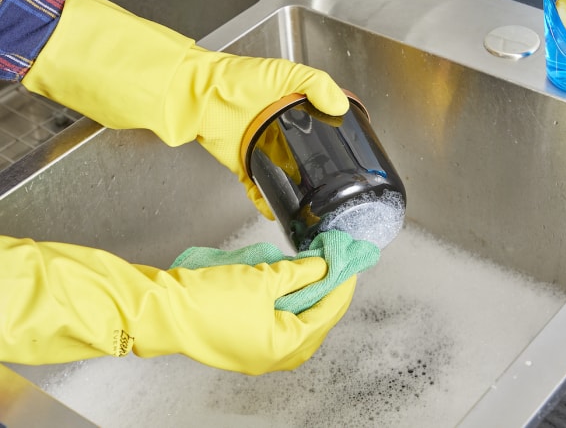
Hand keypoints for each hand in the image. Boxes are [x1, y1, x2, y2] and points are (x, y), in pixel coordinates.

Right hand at [0, 233, 377, 373]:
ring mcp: (257, 353)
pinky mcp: (243, 342)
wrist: (161, 310)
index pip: (327, 313)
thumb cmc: (206, 300)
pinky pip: (277, 324)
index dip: (341, 284)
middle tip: (336, 266)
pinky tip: (289, 285)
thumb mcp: (262, 279)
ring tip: (316, 272)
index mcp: (284, 346)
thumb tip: (323, 266)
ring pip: (296, 324)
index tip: (350, 262)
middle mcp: (274, 356)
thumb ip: (298, 273)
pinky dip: (288, 305)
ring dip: (308, 299)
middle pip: (315, 322)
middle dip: (327, 293)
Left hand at [22, 0, 348, 218]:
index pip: (322, 122)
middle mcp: (280, 129)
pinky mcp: (244, 163)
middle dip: (321, 168)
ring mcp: (262, 147)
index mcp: (293, 106)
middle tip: (337, 185)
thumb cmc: (236, 79)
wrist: (198, 96)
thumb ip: (314, 83)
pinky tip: (277, 210)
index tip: (352, 153)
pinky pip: (258, 186)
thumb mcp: (282, 72)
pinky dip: (266, 199)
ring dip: (298, 186)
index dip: (337, 136)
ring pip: (286, 172)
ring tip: (315, 202)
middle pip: (307, 152)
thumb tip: (338, 105)